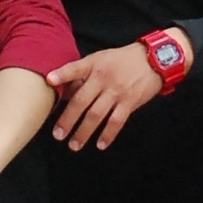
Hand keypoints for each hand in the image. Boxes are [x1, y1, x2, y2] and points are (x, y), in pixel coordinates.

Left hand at [49, 39, 169, 151]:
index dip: (62, 74)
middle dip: (68, 119)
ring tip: (74, 144)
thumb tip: (65, 90)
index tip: (48, 81)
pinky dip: (108, 134)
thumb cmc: (123, 59)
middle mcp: (104, 78)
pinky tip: (100, 144)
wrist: (154, 59)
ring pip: (96, 115)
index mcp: (95, 64)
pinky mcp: (130, 102)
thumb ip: (84, 73)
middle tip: (58, 134)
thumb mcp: (102, 58)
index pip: (75, 68)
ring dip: (84, 132)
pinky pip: (116, 121)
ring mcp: (117, 91)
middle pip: (82, 100)